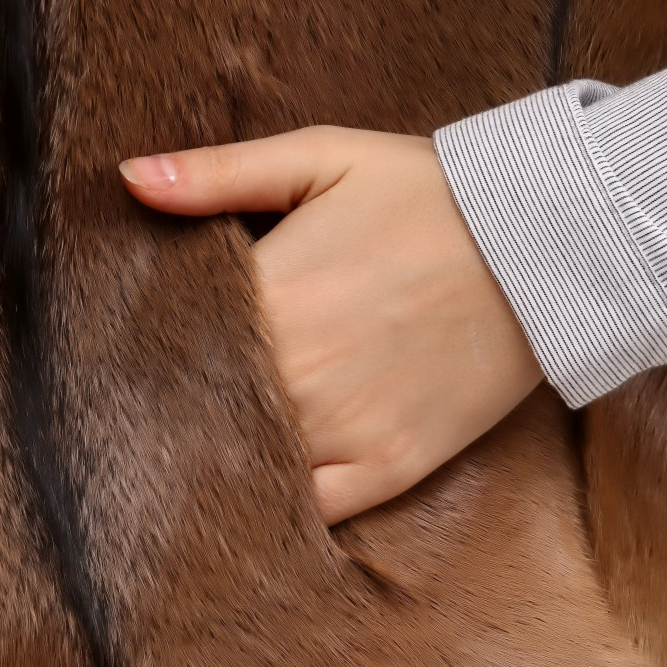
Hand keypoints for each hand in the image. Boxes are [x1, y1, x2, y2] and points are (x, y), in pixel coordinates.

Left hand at [119, 126, 542, 524]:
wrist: (544, 243)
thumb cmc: (427, 192)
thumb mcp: (321, 156)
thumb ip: (217, 174)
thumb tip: (127, 178)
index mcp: (271, 297)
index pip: (169, 343)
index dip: (141, 351)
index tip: (122, 354)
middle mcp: (298, 375)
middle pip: (198, 410)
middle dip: (170, 407)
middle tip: (139, 410)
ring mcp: (346, 430)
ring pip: (247, 465)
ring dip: (214, 458)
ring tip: (183, 454)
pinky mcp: (390, 466)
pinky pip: (311, 510)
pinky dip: (277, 506)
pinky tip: (254, 494)